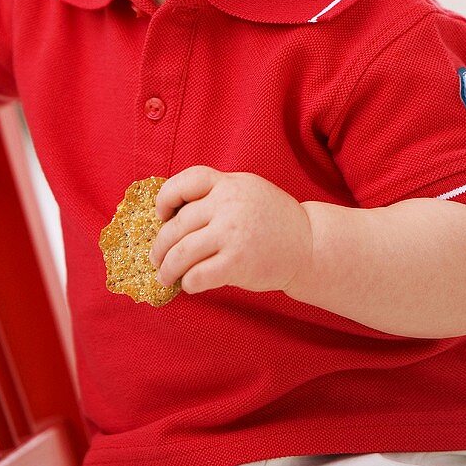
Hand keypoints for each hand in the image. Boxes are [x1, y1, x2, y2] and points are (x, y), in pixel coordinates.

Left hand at [149, 165, 312, 295]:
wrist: (309, 244)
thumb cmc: (273, 220)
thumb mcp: (247, 191)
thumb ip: (217, 194)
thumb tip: (174, 212)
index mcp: (229, 184)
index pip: (186, 181)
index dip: (166, 198)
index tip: (162, 215)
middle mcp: (228, 205)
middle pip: (177, 224)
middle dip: (160, 246)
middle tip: (156, 258)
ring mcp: (232, 234)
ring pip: (181, 253)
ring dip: (167, 269)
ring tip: (165, 276)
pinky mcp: (237, 263)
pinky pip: (197, 276)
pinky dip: (188, 283)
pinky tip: (190, 284)